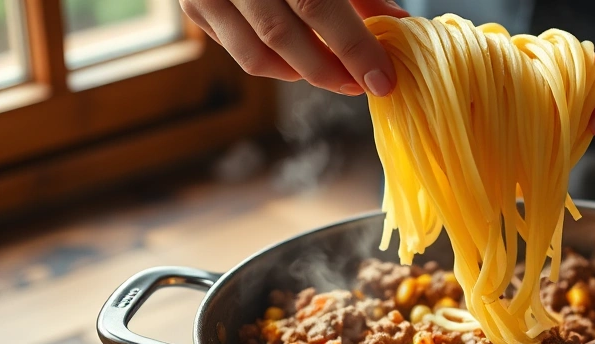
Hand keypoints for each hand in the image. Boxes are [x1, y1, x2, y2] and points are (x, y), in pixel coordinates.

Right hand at [179, 0, 407, 95]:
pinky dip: (277, 67)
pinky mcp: (196, 8)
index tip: (382, 79)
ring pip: (257, 56)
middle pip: (283, 36)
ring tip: (338, 76)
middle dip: (330, 71)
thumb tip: (398, 24)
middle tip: (363, 84)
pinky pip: (241, 54)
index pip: (316, 4)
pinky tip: (303, 63)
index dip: (353, 47)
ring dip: (304, 74)